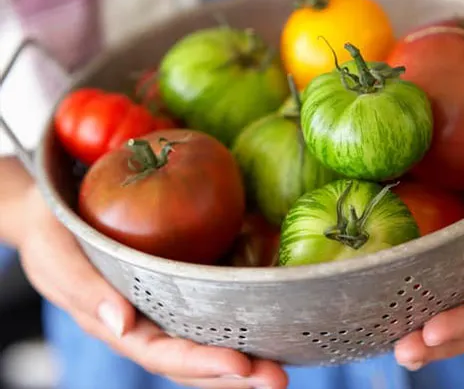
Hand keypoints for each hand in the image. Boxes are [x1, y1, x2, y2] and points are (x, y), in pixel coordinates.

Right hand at [17, 185, 287, 388]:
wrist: (54, 218)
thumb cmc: (53, 237)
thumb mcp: (59, 260)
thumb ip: (86, 290)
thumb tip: (121, 322)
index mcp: (119, 326)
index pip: (164, 354)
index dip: (202, 364)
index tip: (242, 367)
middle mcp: (146, 326)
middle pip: (193, 362)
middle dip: (235, 375)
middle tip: (279, 378)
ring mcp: (163, 311)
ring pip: (205, 344)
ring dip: (243, 360)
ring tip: (281, 367)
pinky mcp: (176, 291)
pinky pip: (207, 315)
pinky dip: (235, 327)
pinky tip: (264, 327)